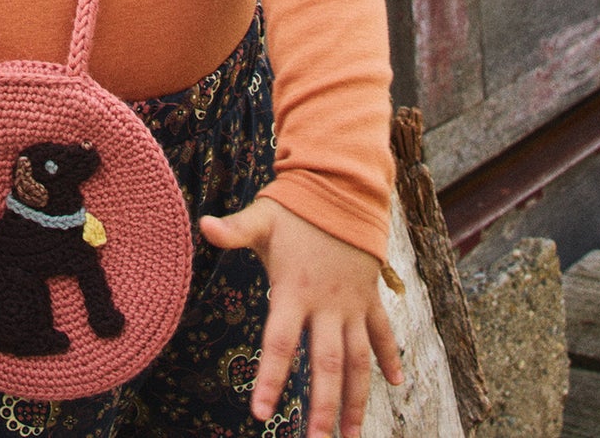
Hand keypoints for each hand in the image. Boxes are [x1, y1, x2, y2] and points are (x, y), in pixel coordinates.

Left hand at [199, 195, 402, 437]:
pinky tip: (396, 385)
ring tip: (353, 434)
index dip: (270, 378)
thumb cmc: (295, 208)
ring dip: (359, 398)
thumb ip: (235, 229)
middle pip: (326, 364)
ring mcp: (352, 303)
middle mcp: (327, 304)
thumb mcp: (262, 218)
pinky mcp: (369, 297)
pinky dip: (391, 356)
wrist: (342, 187)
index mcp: (295, 291)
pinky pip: (382, 332)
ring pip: (359, 359)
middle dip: (324, 407)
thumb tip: (203, 225)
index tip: (260, 414)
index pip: (280, 344)